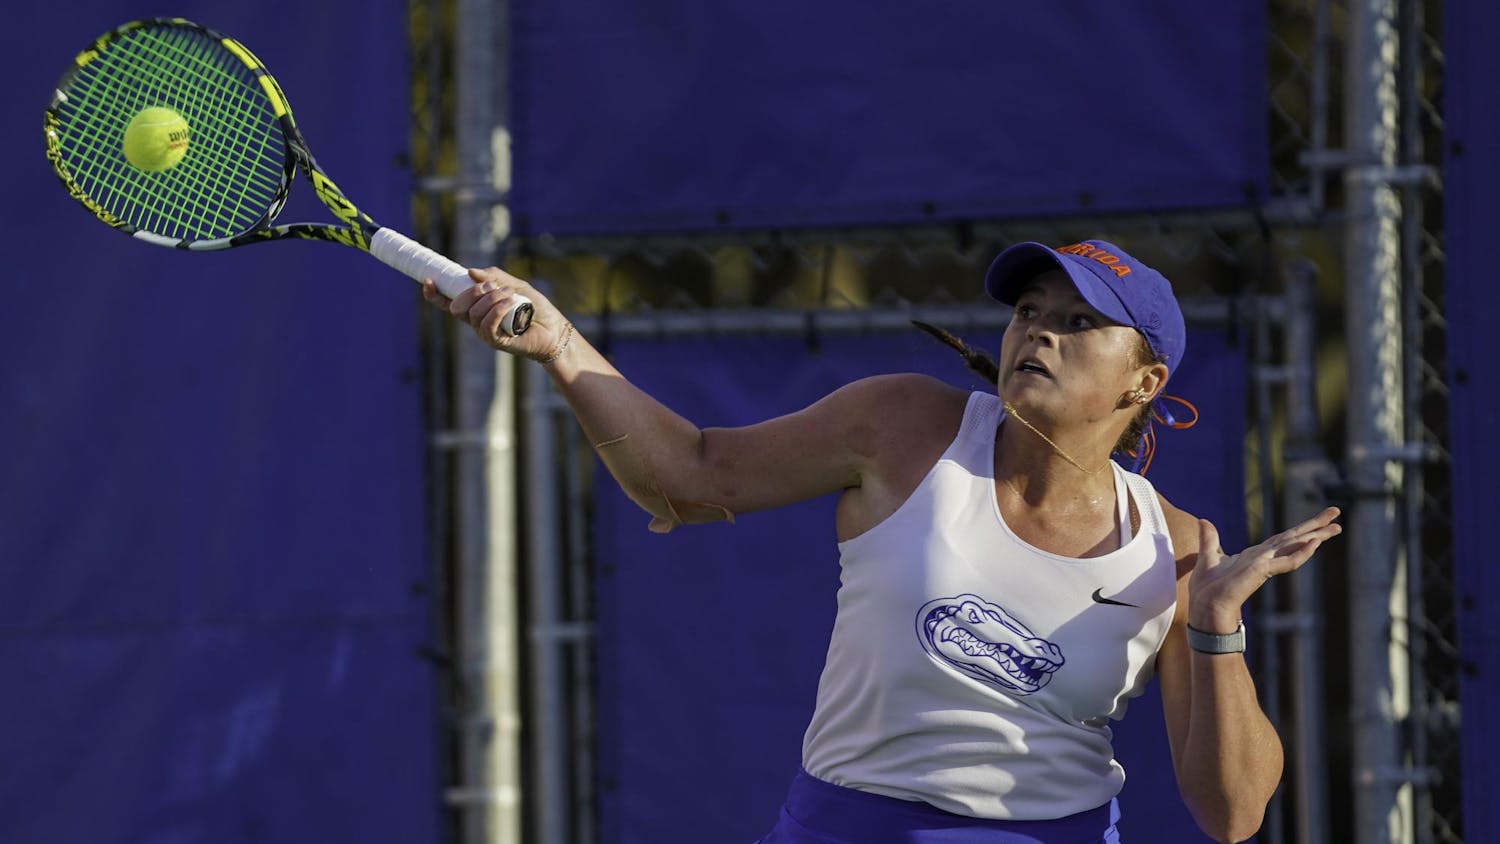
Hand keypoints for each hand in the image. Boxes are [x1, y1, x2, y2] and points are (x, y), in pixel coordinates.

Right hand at [421, 266, 567, 361]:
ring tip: (512, 295)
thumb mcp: (516, 284)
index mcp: (477, 307)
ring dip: (491, 299)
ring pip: (474, 314)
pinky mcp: (496, 341)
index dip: (435, 293)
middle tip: (493, 287)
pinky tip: (511, 303)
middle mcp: (477, 321)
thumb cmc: (536, 307)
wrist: (555, 328)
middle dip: (472, 293)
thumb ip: (494, 277)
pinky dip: (497, 310)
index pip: (449, 301)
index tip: (428, 279)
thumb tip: (469, 272)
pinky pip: (486, 324)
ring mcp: (485, 333)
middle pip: (458, 306)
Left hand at [1188, 507, 1341, 632]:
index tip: (1319, 520)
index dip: (1300, 527)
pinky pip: (1287, 561)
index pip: (1282, 537)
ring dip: (1316, 535)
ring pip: (1295, 546)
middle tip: (1337, 512)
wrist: (1205, 608)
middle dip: (1316, 525)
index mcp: (1256, 555)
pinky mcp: (1262, 572)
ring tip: (1336, 526)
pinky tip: (1314, 542)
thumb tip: (1203, 521)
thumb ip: (1209, 539)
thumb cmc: (1207, 590)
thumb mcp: (1208, 557)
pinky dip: (1301, 552)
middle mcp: (1265, 558)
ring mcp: (1266, 565)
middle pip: (1294, 537)